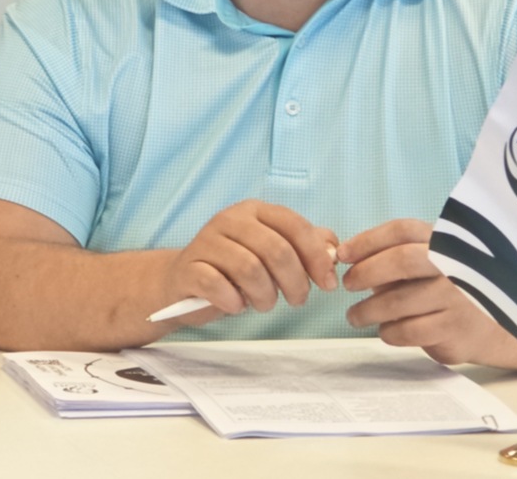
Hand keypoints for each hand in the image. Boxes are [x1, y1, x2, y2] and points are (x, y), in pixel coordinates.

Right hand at [158, 200, 339, 324]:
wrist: (183, 281)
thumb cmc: (234, 268)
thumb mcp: (271, 254)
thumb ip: (304, 246)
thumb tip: (333, 250)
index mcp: (254, 211)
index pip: (294, 226)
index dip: (316, 256)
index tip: (328, 284)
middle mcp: (229, 220)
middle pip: (275, 249)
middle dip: (295, 282)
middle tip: (297, 301)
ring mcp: (206, 242)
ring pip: (249, 268)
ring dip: (265, 295)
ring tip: (265, 304)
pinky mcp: (188, 268)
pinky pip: (216, 284)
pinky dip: (233, 301)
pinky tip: (237, 306)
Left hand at [339, 218, 516, 366]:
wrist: (499, 326)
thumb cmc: (450, 289)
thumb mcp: (429, 264)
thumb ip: (394, 258)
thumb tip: (345, 259)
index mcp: (445, 241)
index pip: (402, 231)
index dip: (367, 240)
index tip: (342, 254)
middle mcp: (454, 265)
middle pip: (401, 260)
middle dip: (366, 272)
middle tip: (348, 284)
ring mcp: (457, 297)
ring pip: (398, 301)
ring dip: (368, 310)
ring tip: (355, 316)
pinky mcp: (455, 328)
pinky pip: (408, 331)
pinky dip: (388, 332)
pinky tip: (385, 330)